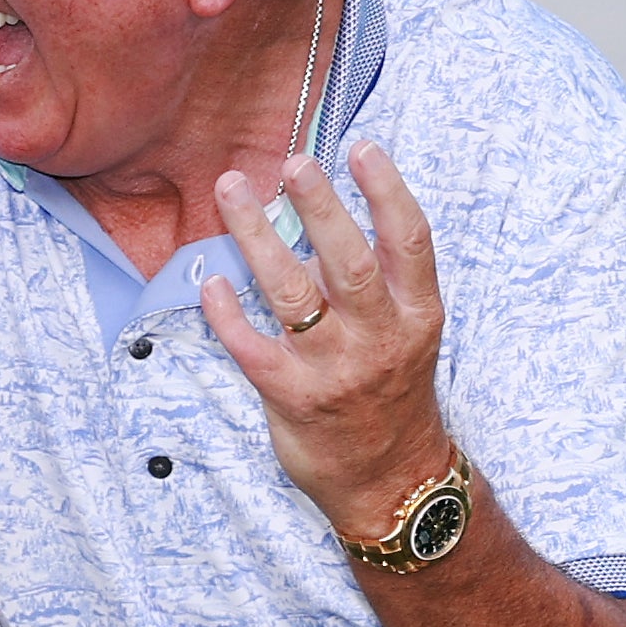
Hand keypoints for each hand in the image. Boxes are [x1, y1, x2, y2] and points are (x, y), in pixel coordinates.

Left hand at [201, 144, 454, 534]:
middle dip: (320, 206)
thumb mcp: (408, 332)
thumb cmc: (392, 393)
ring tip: (233, 194)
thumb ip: (378, 280)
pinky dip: (226, 313)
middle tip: (293, 161)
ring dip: (258, 240)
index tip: (361, 147)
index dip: (387, 190)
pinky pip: (252, 348)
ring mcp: (335, 370)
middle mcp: (380, 338)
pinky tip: (209, 281)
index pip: (410, 240)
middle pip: (349, 260)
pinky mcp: (293, 399)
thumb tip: (322, 215)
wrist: (392, 479)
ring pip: (293, 295)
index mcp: (416, 314)